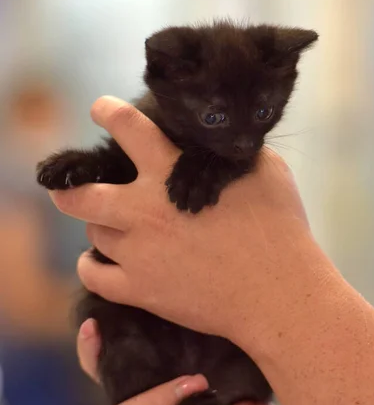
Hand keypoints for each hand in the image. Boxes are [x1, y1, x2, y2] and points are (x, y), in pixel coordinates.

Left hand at [49, 96, 328, 357]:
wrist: (277, 294)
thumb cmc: (279, 230)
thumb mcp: (265, 171)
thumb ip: (228, 152)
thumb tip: (215, 140)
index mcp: (171, 174)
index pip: (127, 128)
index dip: (108, 112)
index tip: (101, 110)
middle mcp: (145, 210)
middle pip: (83, 195)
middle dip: (69, 187)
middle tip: (64, 186)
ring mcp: (139, 253)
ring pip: (93, 233)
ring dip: (99, 227)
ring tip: (108, 228)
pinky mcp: (141, 290)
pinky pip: (93, 277)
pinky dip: (90, 267)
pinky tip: (96, 262)